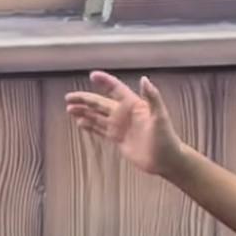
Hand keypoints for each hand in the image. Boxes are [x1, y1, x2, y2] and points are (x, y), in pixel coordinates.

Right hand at [65, 72, 181, 177]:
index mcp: (134, 105)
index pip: (116, 89)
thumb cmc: (166, 138)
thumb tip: (144, 79)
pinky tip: (80, 123)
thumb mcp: (160, 117)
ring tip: (69, 109)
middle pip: (100, 103)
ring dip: (84, 112)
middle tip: (69, 98)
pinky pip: (101, 130)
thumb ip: (153, 97)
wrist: (166, 160)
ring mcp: (121, 127)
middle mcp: (125, 114)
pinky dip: (90, 126)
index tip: (92, 75)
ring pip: (97, 116)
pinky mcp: (118, 139)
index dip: (105, 82)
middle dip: (85, 100)